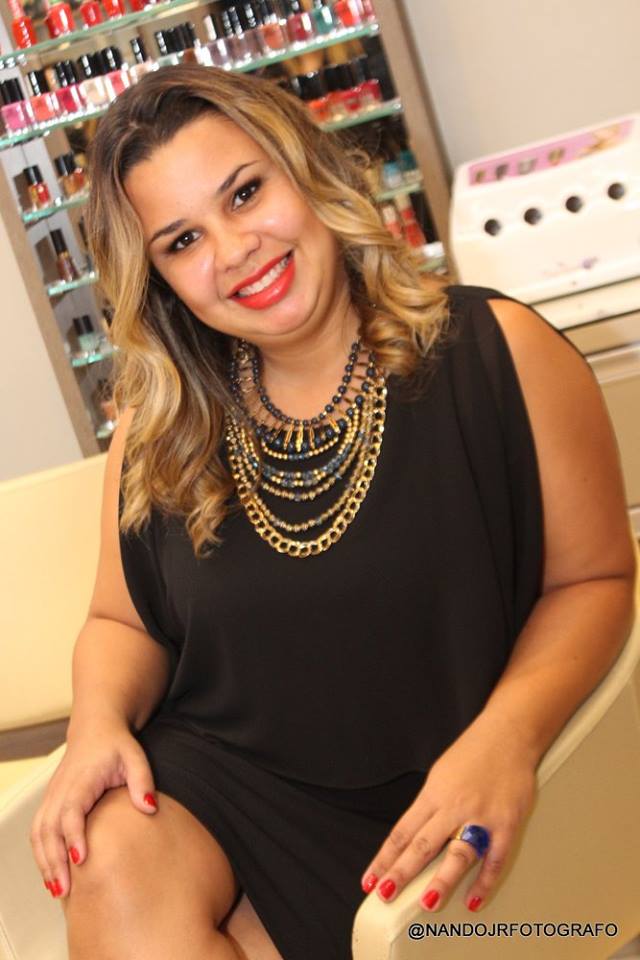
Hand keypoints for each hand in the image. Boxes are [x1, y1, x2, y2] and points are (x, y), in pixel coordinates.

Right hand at [29, 714, 158, 900]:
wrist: (95, 730)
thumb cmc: (116, 745)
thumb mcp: (135, 757)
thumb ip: (142, 781)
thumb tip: (148, 808)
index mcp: (81, 779)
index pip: (72, 810)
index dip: (73, 835)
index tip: (80, 860)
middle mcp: (61, 789)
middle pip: (49, 828)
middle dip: (54, 860)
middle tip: (65, 890)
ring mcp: (52, 796)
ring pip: (39, 833)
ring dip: (45, 862)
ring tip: (57, 890)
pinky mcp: (50, 802)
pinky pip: (38, 831)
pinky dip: (41, 854)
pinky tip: (52, 875)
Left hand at [359, 709, 537, 912]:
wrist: (508, 734)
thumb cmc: (473, 754)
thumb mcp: (440, 775)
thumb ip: (429, 807)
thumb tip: (414, 838)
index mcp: (433, 794)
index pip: (402, 833)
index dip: (385, 859)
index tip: (371, 881)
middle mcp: (453, 806)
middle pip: (422, 845)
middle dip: (402, 872)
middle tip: (386, 895)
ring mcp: (481, 816)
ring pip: (457, 854)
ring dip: (441, 880)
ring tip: (427, 903)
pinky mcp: (507, 823)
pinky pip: (494, 859)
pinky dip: (485, 882)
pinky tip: (473, 900)